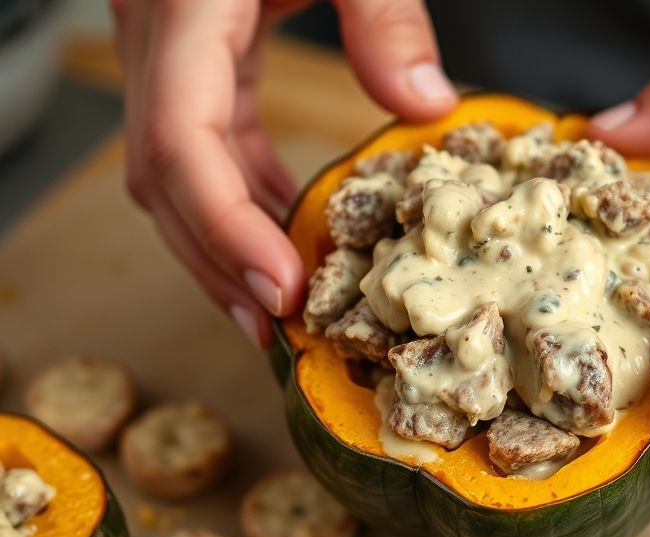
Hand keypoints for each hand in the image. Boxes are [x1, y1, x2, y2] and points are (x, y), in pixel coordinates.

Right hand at [110, 0, 454, 346]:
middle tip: (279, 327)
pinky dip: (239, 197)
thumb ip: (384, 16)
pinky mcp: (193, 58)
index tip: (282, 292)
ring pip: (170, 171)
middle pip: (163, 177)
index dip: (225, 228)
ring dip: (222, 241)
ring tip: (278, 303)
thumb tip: (427, 105)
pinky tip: (281, 234)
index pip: (181, 140)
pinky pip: (203, 143)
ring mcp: (166, 51)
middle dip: (218, 261)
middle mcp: (157, 37)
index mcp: (184, 8)